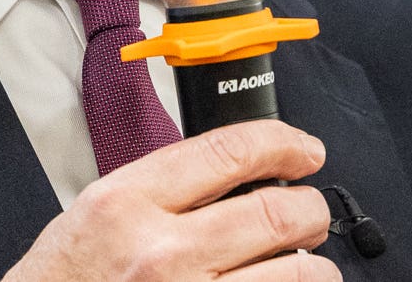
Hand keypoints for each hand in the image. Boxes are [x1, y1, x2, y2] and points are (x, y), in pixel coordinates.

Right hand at [4, 119, 339, 280]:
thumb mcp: (97, 213)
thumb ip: (161, 189)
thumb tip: (235, 172)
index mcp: (126, 203)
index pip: (229, 152)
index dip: (283, 143)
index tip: (303, 149)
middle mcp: (160, 254)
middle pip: (274, 212)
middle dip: (310, 207)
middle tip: (311, 209)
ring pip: (295, 274)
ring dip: (314, 265)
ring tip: (307, 262)